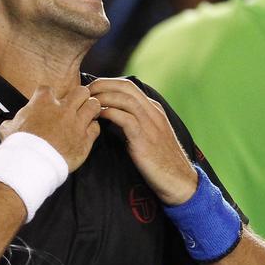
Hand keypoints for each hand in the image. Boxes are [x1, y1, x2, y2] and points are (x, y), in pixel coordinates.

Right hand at [0, 85, 100, 171]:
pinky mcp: (85, 139)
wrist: (30, 165)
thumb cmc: (18, 147)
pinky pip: (96, 127)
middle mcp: (63, 109)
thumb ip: (12, 122)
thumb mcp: (7, 129)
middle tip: (76, 106)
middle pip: (81, 91)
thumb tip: (9, 124)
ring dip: (91, 109)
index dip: (49, 96)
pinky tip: (87, 133)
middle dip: (80, 97)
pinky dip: (92, 129)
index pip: (48, 89)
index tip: (49, 104)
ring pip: (94, 105)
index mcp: (43, 102)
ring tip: (86, 116)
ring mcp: (76, 123)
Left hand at [88, 78, 197, 204]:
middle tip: (85, 93)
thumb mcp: (149, 135)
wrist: (178, 180)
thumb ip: (135, 123)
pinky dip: (109, 113)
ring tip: (88, 103)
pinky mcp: (145, 139)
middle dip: (103, 85)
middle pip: (126, 87)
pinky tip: (98, 117)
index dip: (107, 83)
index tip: (91, 90)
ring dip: (104, 97)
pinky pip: (125, 118)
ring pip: (125, 99)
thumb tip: (111, 116)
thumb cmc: (160, 161)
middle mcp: (153, 112)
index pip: (128, 86)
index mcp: (154, 109)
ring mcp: (151, 124)